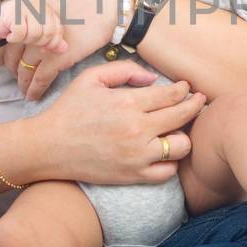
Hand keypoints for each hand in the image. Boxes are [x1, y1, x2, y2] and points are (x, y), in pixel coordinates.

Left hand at [0, 0, 118, 100]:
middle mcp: (30, 26)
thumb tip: (35, 19)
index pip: (6, 34)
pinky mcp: (57, 57)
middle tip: (12, 75)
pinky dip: (34, 89)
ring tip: (23, 89)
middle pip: (11, 52)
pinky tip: (32, 96)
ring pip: (23, 68)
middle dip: (10, 66)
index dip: (1, 49)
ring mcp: (42, 43)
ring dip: (22, 81)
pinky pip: (40, 77)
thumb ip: (41, 9)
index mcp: (29, 9)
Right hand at [0, 0, 69, 60]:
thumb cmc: (18, 25)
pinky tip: (10, 36)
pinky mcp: (15, 13)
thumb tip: (64, 49)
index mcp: (48, 10)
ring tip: (18, 36)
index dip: (52, 43)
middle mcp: (39, 7)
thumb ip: (52, 40)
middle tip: (27, 41)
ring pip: (35, 34)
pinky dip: (14, 38)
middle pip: (48, 33)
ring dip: (25, 40)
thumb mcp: (38, 34)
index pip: (58, 30)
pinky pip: (20, 33)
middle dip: (38, 43)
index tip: (43, 49)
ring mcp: (27, 8)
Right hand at [25, 60, 206, 185]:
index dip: (184, 90)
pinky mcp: (133, 176)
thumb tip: (153, 78)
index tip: (186, 88)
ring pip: (182, 146)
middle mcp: (137, 130)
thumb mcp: (91, 78)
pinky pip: (168, 172)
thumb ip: (124, 70)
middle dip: (195, 105)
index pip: (171, 95)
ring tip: (179, 129)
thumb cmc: (69, 110)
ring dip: (184, 136)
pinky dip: (171, 162)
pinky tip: (165, 152)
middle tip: (198, 101)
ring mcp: (137, 156)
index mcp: (128, 103)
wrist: (48, 147)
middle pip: (183, 116)